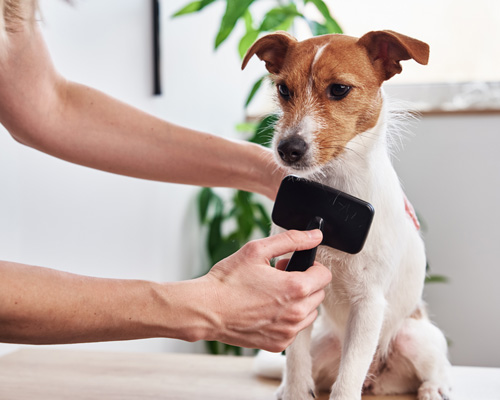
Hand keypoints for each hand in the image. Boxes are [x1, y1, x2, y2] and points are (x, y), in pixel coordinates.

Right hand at [199, 230, 331, 351]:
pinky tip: (266, 309)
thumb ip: (291, 240)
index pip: (325, 275)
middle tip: (279, 277)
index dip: (310, 266)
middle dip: (304, 282)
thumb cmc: (228, 280)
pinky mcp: (278, 344)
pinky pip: (294, 329)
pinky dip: (286, 319)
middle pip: (318, 294)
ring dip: (298, 302)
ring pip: (309, 313)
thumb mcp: (257, 250)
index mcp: (296, 288)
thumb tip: (315, 235)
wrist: (207, 309)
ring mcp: (288, 331)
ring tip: (272, 294)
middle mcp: (297, 313)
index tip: (292, 266)